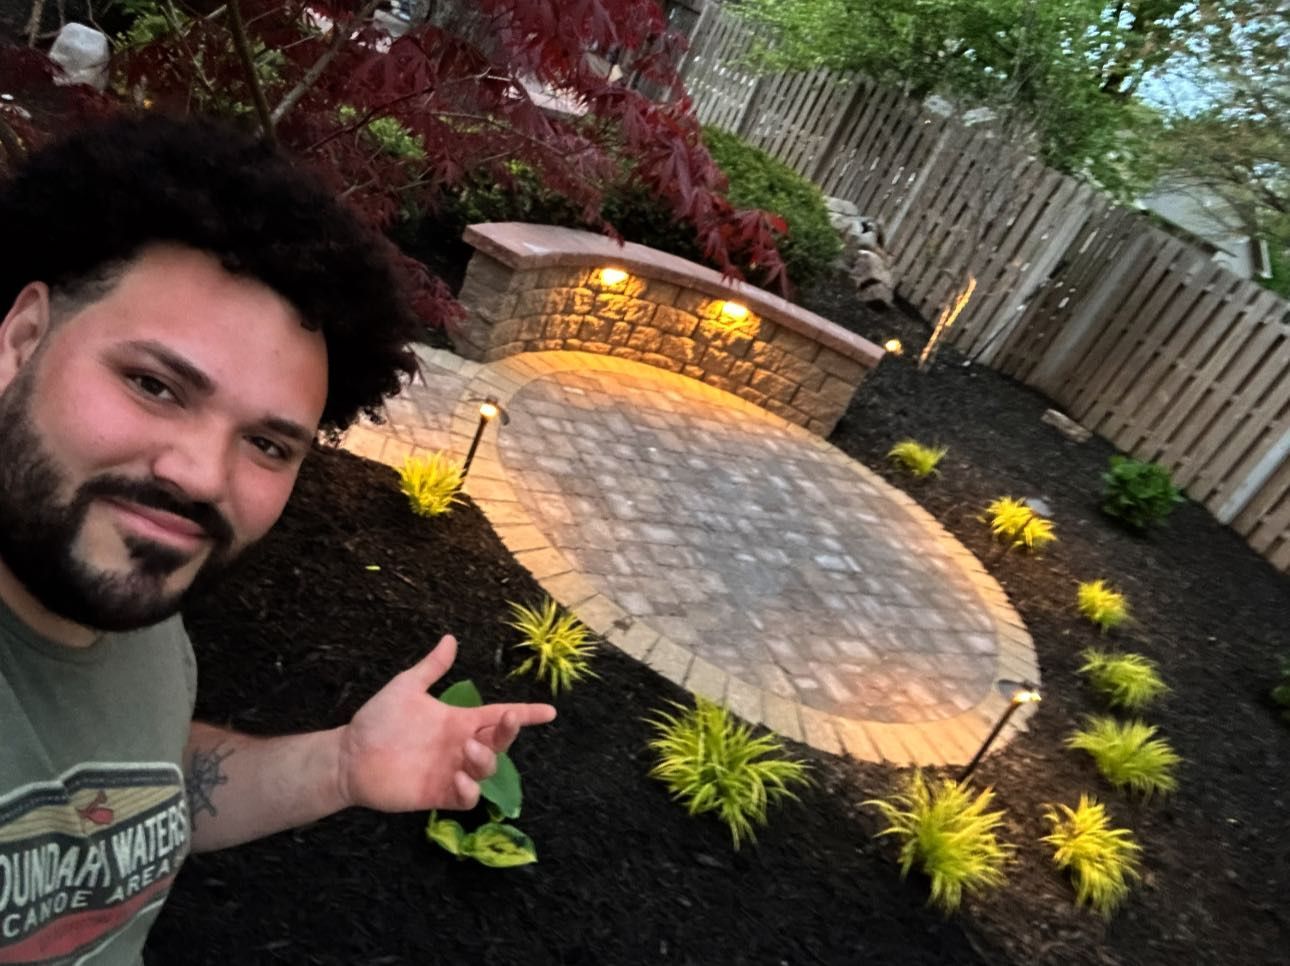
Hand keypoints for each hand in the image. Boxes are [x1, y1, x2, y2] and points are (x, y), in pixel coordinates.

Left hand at [335, 635, 555, 812]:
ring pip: (486, 769)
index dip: (526, 715)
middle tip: (503, 721)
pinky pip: (466, 798)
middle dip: (509, 732)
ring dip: (486, 759)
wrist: (349, 755)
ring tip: (468, 748)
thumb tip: (450, 638)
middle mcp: (460, 746)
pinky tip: (460, 779)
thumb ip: (432, 667)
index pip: (500, 716)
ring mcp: (451, 771)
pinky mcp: (438, 794)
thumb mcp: (407, 687)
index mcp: (458, 720)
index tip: (550, 711)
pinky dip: (470, 791)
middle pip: (500, 742)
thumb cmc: (378, 721)